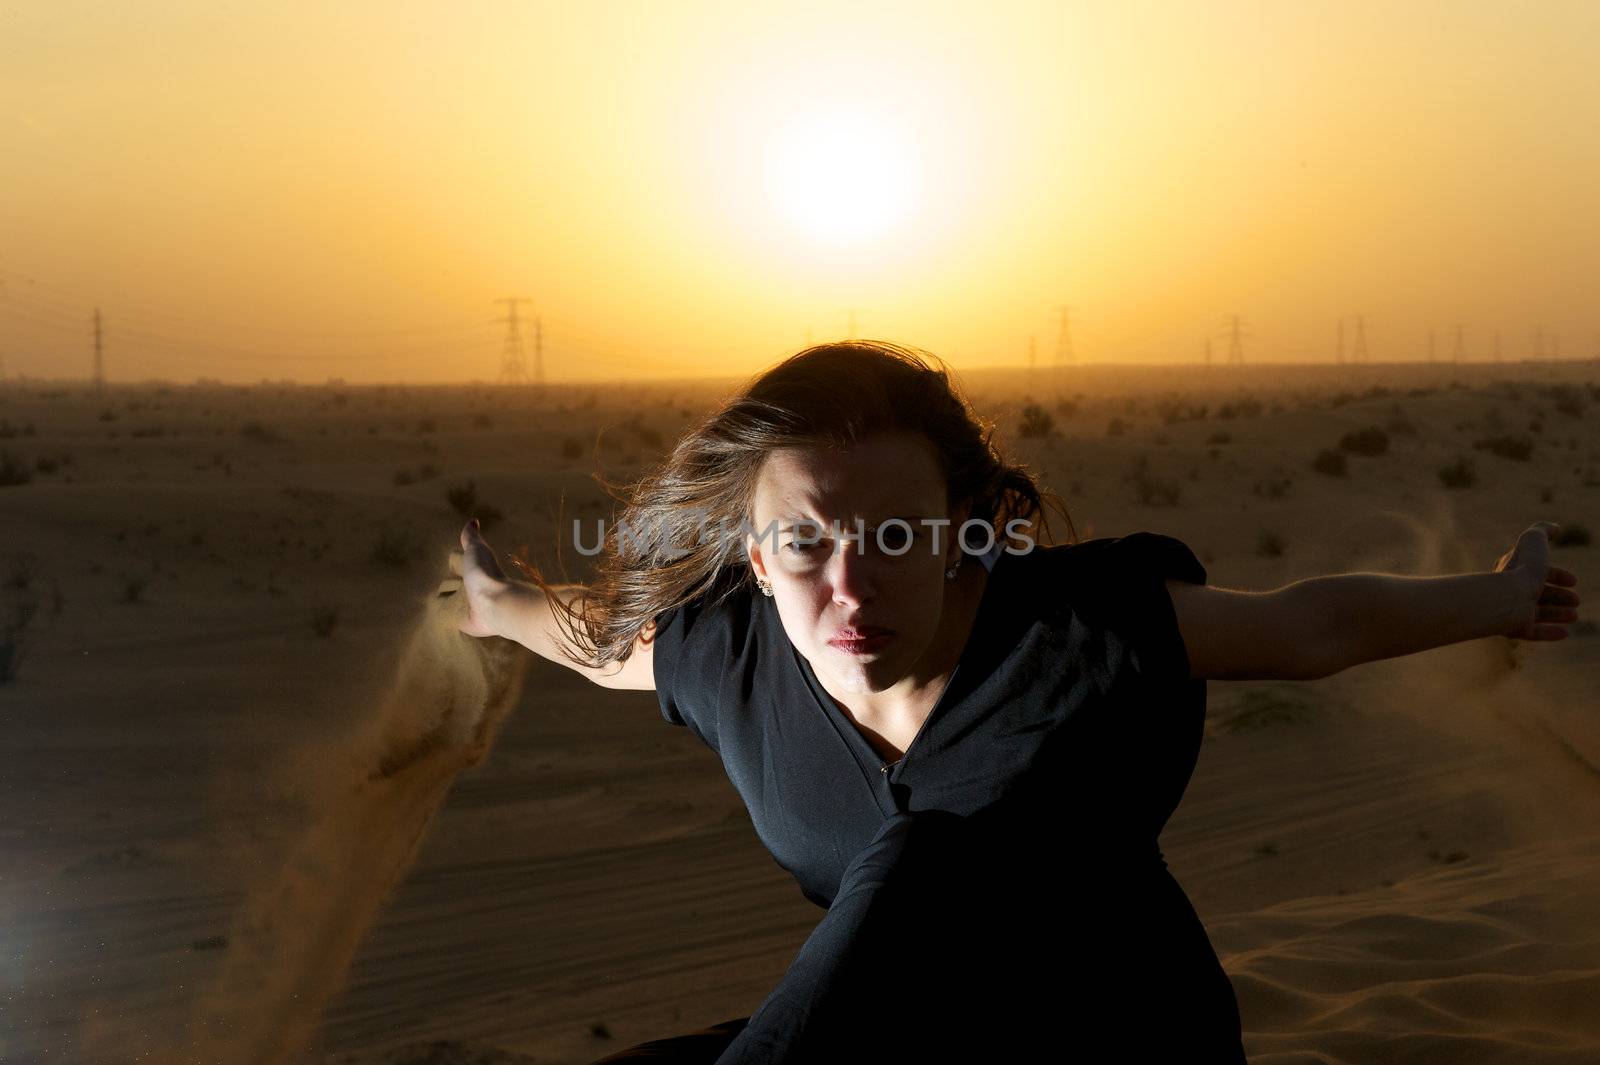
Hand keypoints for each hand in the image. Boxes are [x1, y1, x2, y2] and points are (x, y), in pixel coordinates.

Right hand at [443, 519, 511, 638]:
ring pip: (449, 602)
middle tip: (437, 585)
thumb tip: (473, 521)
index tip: (447, 565)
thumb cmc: (485, 574)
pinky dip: (441, 618)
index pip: (459, 567)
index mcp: (474, 572)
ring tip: (431, 602)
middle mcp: (470, 589)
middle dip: (448, 585)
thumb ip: (472, 538)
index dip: (455, 565)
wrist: (494, 603)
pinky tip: (434, 618)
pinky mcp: (461, 622)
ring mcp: (466, 606)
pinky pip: (447, 619)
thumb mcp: (476, 550)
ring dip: (443, 601)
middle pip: (453, 585)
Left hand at [1493, 521, 1580, 640]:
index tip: (1574, 581)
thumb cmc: (1523, 567)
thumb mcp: (1533, 540)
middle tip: (1576, 601)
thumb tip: (1555, 527)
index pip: (1536, 572)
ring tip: (1574, 616)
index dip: (1556, 574)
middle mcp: (1510, 590)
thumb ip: (1543, 530)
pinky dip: (1548, 633)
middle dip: (1559, 596)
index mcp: (1513, 570)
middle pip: (1537, 594)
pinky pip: (1532, 633)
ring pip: (1536, 614)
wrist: (1509, 596)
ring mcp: (1510, 610)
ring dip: (1557, 614)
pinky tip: (1565, 633)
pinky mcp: (1513, 628)